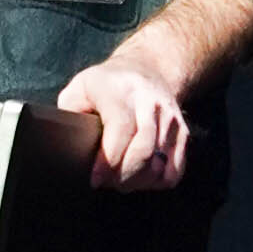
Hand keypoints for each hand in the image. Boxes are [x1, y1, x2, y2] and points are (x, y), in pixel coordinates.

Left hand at [58, 57, 190, 188]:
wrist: (149, 69)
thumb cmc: (106, 84)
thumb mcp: (80, 87)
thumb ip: (71, 113)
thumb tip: (69, 143)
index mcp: (120, 90)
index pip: (120, 129)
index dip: (108, 161)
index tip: (95, 179)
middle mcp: (149, 102)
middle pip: (143, 151)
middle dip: (122, 176)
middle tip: (107, 182)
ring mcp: (170, 118)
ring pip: (159, 164)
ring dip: (137, 182)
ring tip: (121, 180)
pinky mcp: (183, 132)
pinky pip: (175, 170)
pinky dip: (157, 182)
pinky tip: (141, 177)